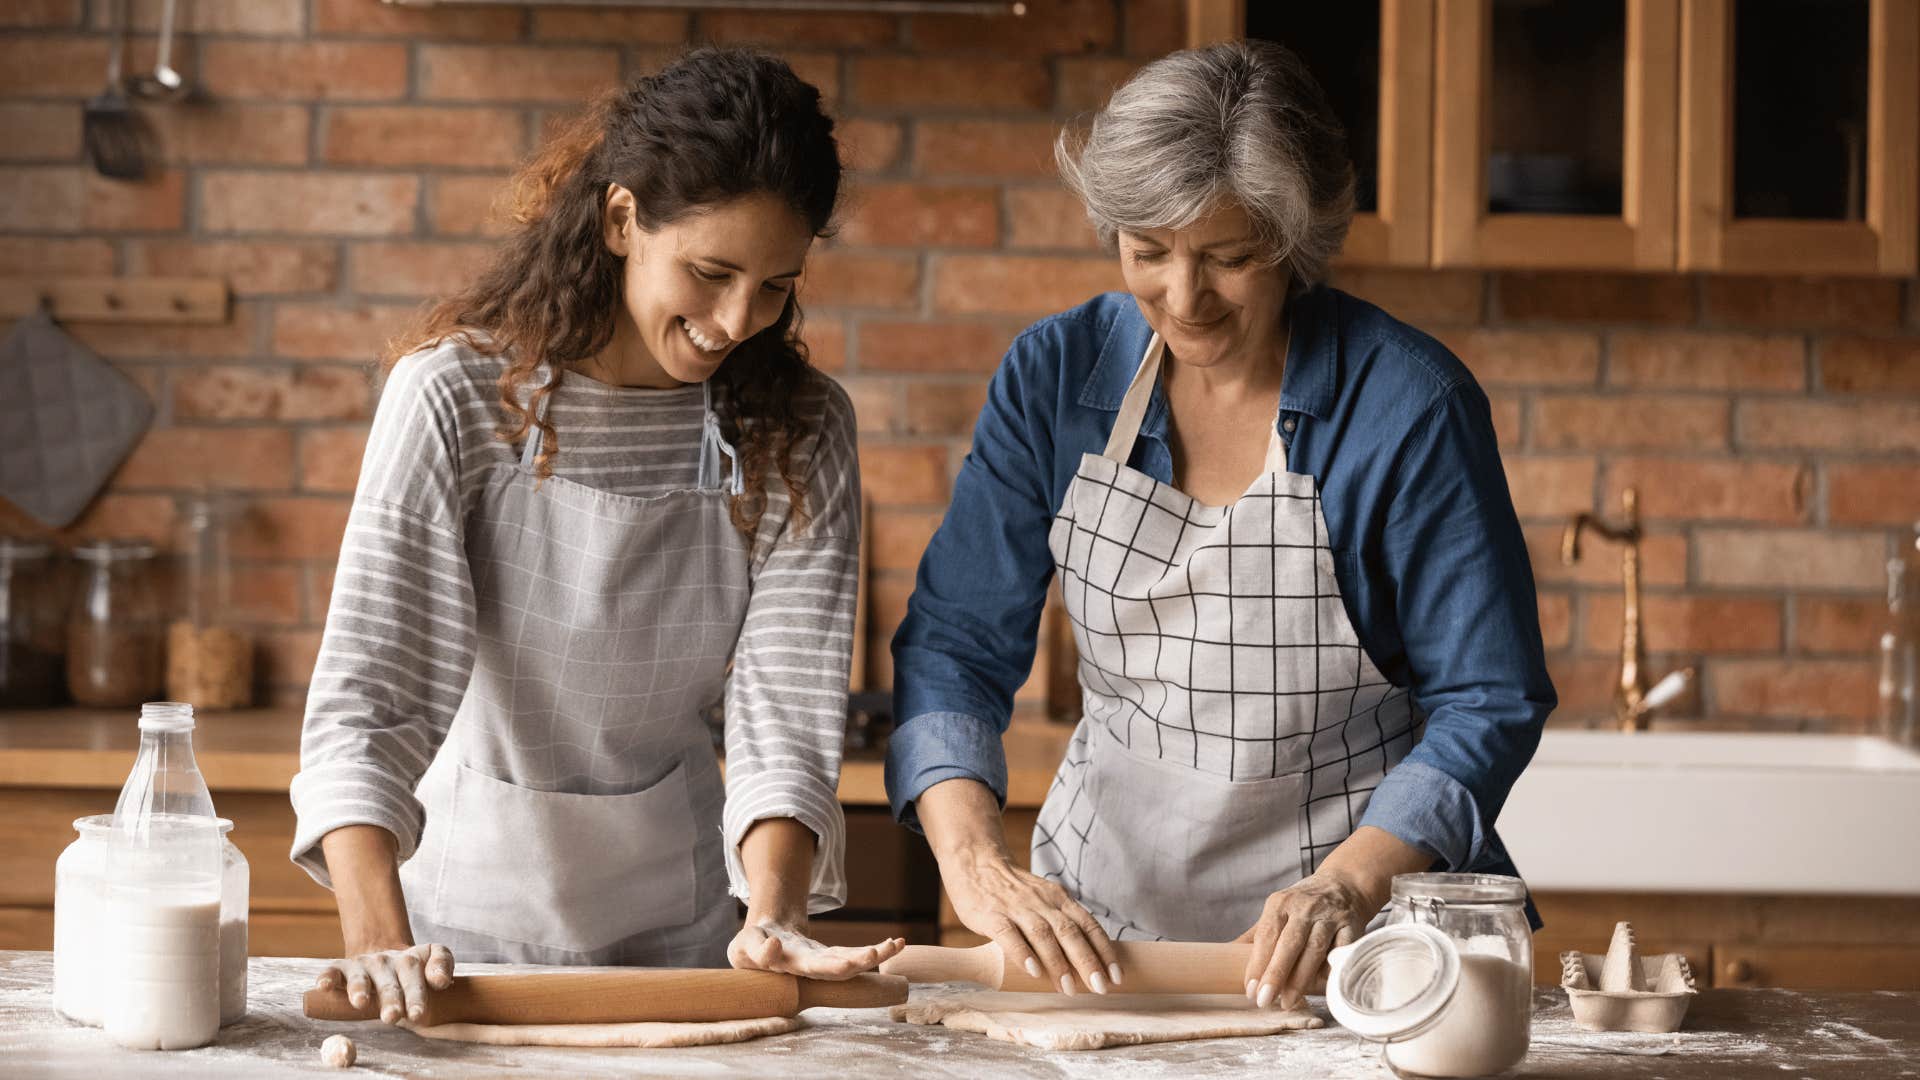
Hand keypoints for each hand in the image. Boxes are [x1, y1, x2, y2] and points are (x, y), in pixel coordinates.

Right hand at [314, 943, 454, 1024]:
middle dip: (390, 999)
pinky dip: (327, 977)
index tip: (417, 1014)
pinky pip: (332, 971)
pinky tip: (323, 985)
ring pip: (359, 977)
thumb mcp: (432, 957)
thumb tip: (441, 980)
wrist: (384, 955)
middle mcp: (384, 962)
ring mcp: (362, 965)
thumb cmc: (412, 968)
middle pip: (388, 983)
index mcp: (409, 961)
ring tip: (360, 1002)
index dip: (416, 997)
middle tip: (392, 1017)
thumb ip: (442, 964)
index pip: (415, 979)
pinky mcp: (341, 968)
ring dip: (359, 989)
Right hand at [728, 920, 904, 978]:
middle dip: (857, 962)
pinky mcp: (832, 955)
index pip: (809, 968)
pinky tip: (898, 942)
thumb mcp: (744, 945)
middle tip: (875, 953)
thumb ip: (757, 949)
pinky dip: (878, 949)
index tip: (846, 964)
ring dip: (875, 955)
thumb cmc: (751, 946)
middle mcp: (811, 967)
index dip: (826, 966)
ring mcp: (823, 962)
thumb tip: (775, 945)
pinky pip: (857, 953)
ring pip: (852, 962)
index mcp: (789, 965)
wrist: (760, 944)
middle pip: (838, 969)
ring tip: (895, 945)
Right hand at [941, 847, 1118, 994]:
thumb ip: (1060, 922)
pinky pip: (1009, 935)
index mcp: (1059, 899)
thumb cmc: (1013, 890)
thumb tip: (1084, 961)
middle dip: (1089, 962)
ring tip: (1069, 989)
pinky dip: (1023, 953)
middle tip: (1100, 988)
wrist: (976, 862)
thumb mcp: (1044, 899)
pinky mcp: (992, 915)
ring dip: (1059, 963)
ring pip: (1044, 935)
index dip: (1105, 951)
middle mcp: (1043, 902)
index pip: (1089, 925)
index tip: (1117, 976)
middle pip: (1071, 932)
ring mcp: (1017, 908)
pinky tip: (1033, 971)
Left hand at [1236, 872, 1371, 1009]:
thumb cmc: (1303, 905)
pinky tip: (1321, 987)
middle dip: (1276, 974)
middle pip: (1289, 944)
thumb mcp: (1277, 911)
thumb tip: (1225, 957)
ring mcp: (1330, 916)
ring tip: (1288, 1002)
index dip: (1257, 964)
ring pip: (1314, 950)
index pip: (1266, 936)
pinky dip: (1332, 969)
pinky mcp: (1352, 925)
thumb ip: (1255, 935)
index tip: (1250, 990)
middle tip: (1264, 1000)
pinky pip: (1342, 951)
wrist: (1344, 884)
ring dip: (1301, 978)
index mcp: (1280, 903)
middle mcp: (1304, 907)